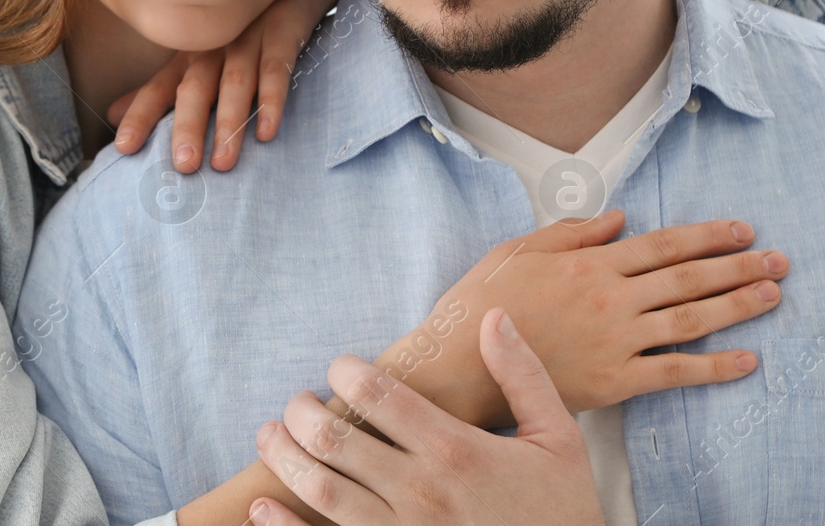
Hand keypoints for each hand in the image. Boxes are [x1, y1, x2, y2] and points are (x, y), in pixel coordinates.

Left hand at [108, 0, 350, 171]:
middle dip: (187, 126)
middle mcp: (213, 47)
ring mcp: (248, 38)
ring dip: (230, 123)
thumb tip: (111, 115)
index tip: (122, 148)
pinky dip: (272, 100)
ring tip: (224, 163)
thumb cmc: (239, 29)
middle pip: (195, 88)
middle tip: (183, 165)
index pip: (159, 88)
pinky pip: (276, 70)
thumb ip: (158, 89)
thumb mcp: (196, 56)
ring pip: (235, 82)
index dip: (140, 116)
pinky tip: (268, 133)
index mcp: (189, 55)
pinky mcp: (283, 33)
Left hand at [251, 308, 603, 525]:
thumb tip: (493, 317)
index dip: (346, 370)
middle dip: (301, 411)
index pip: (379, 394)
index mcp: (456, 450)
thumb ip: (522, 376)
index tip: (340, 366)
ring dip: (283, 458)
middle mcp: (421, 491)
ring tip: (269, 436)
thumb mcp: (560, 438)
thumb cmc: (563, 512)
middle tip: (296, 402)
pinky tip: (261, 509)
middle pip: (335, 440)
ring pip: (320, 492)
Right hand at [369, 210, 785, 428]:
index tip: (741, 229)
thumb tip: (619, 218)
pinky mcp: (614, 382)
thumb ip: (573, 233)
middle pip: (688, 278)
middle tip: (778, 260)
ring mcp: (616, 341)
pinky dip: (713, 368)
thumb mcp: (520, 250)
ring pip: (690, 320)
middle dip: (739, 266)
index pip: (664, 245)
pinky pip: (674, 373)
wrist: (459, 364)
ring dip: (737, 306)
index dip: (707, 236)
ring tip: (773, 295)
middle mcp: (611, 299)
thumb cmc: (483, 304)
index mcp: (591, 264)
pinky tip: (746, 361)